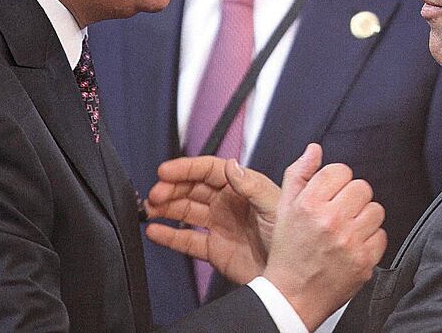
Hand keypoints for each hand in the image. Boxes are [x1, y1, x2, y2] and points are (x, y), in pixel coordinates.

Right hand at [145, 153, 280, 283]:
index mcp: (243, 187)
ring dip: (166, 208)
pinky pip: (187, 240)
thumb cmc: (293, 236)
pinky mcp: (214, 249)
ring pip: (185, 211)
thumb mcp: (275, 205)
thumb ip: (251, 185)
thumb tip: (230, 165)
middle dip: (171, 188)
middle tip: (155, 194)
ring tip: (149, 209)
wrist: (292, 276)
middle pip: (192, 189)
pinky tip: (155, 231)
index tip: (165, 171)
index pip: (209, 170)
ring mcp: (219, 225)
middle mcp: (228, 203)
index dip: (186, 168)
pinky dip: (169, 236)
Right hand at [262, 145, 386, 329]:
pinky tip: (354, 246)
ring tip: (348, 229)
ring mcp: (349, 241)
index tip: (332, 193)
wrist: (292, 296)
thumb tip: (314, 149)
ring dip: (364, 217)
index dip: (337, 180)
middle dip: (352, 197)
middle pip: (362, 187)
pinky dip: (371, 240)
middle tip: (341, 212)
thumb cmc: (288, 252)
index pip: (340, 170)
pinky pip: (382, 235)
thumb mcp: (284, 209)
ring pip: (376, 209)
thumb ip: (298, 174)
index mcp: (309, 204)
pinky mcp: (364, 260)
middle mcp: (330, 220)